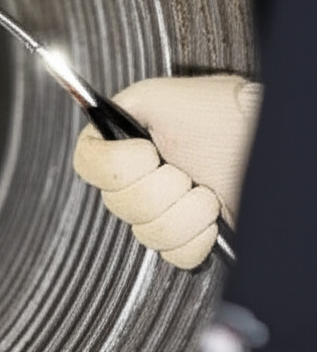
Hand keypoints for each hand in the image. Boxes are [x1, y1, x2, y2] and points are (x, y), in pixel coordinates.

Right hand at [72, 74, 261, 267]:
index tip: (146, 151)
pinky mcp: (184, 239)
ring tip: (204, 191)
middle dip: (160, 187)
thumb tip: (91, 111)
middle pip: (116, 204)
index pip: (87, 164)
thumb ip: (120, 105)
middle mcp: (137, 181)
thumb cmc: (226, 115)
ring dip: (185, 211)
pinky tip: (211, 216)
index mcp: (125, 146)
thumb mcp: (163, 96)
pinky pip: (173, 255)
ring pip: (147, 233)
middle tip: (184, 169)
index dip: (115, 165)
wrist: (264, 143)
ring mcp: (160, 213)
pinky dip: (197, 237)